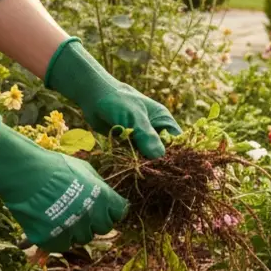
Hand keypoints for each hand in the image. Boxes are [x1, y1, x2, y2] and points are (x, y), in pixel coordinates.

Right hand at [0, 117, 127, 251]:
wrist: (25, 175)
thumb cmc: (53, 168)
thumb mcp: (82, 169)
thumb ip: (95, 183)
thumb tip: (101, 192)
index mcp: (103, 198)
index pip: (118, 213)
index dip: (109, 211)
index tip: (99, 209)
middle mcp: (93, 216)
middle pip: (102, 229)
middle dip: (93, 223)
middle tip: (78, 213)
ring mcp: (74, 230)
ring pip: (81, 239)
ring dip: (73, 231)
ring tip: (58, 216)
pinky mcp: (55, 240)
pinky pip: (61, 246)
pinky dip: (56, 240)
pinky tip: (47, 226)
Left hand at [44, 38, 181, 158]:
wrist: (94, 98)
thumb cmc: (117, 101)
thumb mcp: (134, 117)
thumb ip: (146, 135)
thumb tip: (158, 155)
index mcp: (164, 122)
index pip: (176, 143)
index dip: (173, 156)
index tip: (166, 169)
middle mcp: (155, 132)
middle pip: (161, 153)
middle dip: (155, 162)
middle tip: (147, 172)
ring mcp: (141, 140)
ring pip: (146, 158)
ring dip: (140, 163)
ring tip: (134, 170)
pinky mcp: (128, 145)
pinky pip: (133, 158)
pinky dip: (129, 162)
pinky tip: (125, 167)